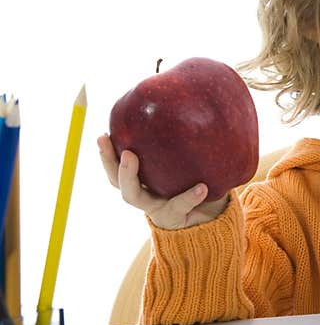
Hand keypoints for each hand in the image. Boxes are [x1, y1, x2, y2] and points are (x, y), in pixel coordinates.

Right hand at [97, 133, 228, 229]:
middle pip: (117, 181)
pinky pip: (179, 206)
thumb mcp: (186, 164)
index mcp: (141, 180)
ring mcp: (155, 208)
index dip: (106, 153)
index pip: (116, 166)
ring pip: (135, 197)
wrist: (210, 220)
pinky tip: (202, 187)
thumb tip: (190, 104)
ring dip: (133, 178)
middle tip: (118, 145)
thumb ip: (184, 143)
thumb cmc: (194, 185)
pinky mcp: (175, 218)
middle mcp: (143, 195)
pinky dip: (190, 197)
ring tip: (135, 160)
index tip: (103, 134)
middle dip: (110, 163)